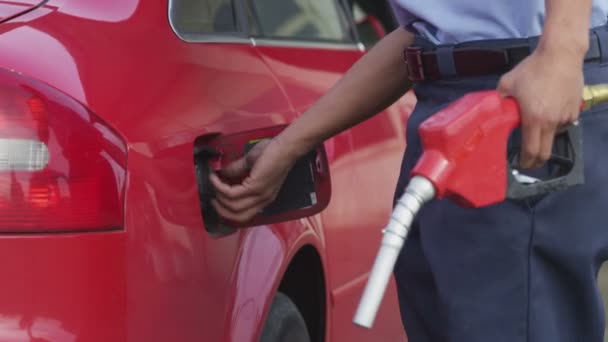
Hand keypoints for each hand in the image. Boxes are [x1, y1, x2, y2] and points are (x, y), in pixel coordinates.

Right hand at [209, 137, 296, 222]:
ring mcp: (259, 195)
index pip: (244, 213)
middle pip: (238, 216)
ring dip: (219, 198)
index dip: (228, 209)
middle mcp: (263, 200)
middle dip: (221, 211)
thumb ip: (237, 170)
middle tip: (212, 199)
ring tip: (212, 186)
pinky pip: (232, 193)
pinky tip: (215, 179)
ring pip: (233, 207)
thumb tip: (222, 173)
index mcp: (263, 197)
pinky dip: (220, 188)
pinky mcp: (255, 187)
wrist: (286, 146)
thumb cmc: (273, 151)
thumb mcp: (252, 163)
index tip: (217, 199)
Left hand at [497, 46, 583, 168]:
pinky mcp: (576, 108)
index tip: (521, 164)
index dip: (526, 161)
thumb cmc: (532, 68)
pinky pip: (565, 122)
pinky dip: (556, 123)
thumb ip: (499, 100)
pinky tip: (549, 111)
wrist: (561, 54)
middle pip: (545, 152)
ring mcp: (566, 116)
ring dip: (546, 137)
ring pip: (555, 135)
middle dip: (536, 161)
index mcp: (533, 119)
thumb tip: (494, 109)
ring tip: (537, 128)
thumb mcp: (506, 83)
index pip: (530, 150)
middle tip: (529, 162)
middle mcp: (551, 122)